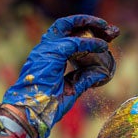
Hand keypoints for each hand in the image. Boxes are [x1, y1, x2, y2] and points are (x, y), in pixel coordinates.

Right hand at [2, 15, 119, 137]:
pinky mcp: (50, 54)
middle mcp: (44, 49)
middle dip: (88, 23)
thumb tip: (100, 73)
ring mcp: (45, 50)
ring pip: (68, 26)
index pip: (66, 37)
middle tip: (108, 28)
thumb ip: (83, 79)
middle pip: (66, 26)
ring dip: (89, 25)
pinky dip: (90, 43)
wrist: (29, 114)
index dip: (85, 36)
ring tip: (107, 29)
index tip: (103, 40)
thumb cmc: (46, 106)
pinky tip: (102, 45)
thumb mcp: (70, 90)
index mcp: (47, 57)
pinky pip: (74, 43)